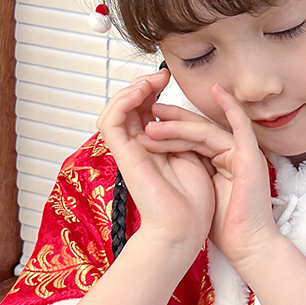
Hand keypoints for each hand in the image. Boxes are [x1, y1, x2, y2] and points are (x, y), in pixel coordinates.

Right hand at [96, 69, 214, 253]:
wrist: (185, 228)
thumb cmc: (192, 203)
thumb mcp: (194, 155)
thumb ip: (185, 134)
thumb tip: (184, 114)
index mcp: (153, 148)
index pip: (143, 112)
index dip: (151, 92)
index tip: (168, 79)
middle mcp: (138, 148)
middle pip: (128, 108)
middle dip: (143, 86)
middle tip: (161, 76)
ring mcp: (129, 151)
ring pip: (115, 110)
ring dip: (132, 90)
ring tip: (151, 82)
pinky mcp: (124, 155)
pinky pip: (111, 121)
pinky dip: (123, 102)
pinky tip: (142, 94)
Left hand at [138, 84, 280, 266]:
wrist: (247, 246)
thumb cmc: (225, 226)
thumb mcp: (199, 192)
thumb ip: (188, 172)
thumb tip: (164, 163)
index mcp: (220, 161)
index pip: (192, 137)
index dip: (170, 129)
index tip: (146, 124)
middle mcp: (232, 153)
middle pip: (197, 129)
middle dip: (170, 121)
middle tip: (147, 113)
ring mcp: (243, 152)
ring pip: (207, 129)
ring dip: (179, 124)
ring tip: (154, 120)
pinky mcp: (251, 155)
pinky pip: (241, 124)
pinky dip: (230, 106)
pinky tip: (216, 91)